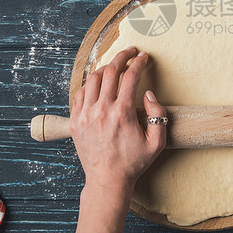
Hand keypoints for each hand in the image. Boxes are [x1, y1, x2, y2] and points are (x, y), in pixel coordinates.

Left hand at [70, 46, 166, 194]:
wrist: (107, 180)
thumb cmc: (133, 162)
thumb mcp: (156, 142)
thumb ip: (157, 115)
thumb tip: (149, 94)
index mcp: (122, 113)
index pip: (131, 77)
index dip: (139, 62)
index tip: (144, 57)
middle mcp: (102, 110)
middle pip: (110, 71)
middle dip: (122, 56)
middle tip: (130, 52)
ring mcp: (85, 115)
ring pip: (93, 79)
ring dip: (105, 68)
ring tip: (115, 66)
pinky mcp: (75, 121)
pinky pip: (80, 93)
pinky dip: (90, 84)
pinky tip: (98, 84)